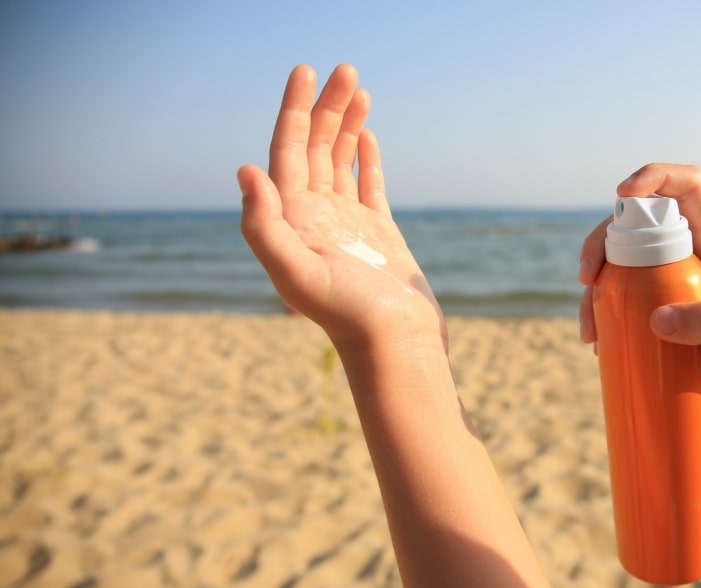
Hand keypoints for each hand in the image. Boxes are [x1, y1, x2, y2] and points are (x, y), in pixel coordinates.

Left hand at [238, 65, 442, 349]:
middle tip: (345, 68)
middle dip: (328, 107)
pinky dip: (366, 158)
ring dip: (346, 124)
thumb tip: (245, 170)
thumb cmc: (348, 314)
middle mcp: (314, 217)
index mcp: (292, 220)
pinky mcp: (377, 233)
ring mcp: (346, 224)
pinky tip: (365, 136)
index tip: (305, 72)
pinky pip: (367, 185)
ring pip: (341, 161)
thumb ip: (264, 225)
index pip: (287, 151)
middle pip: (315, 148)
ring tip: (358, 89)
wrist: (394, 344)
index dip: (294, 110)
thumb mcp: (296, 272)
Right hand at [578, 164, 700, 411]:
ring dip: (595, 286)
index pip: (689, 188)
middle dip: (602, 242)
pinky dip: (602, 311)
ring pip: (621, 259)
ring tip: (589, 329)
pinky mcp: (659, 304)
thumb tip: (657, 318)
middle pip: (638, 222)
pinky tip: (597, 340)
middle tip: (587, 279)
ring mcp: (672, 277)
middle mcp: (691, 252)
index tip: (623, 193)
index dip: (656, 177)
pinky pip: (622, 294)